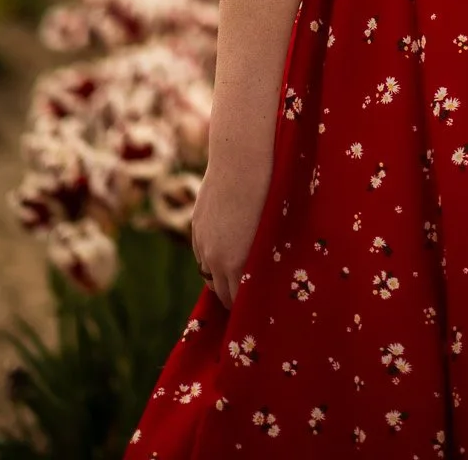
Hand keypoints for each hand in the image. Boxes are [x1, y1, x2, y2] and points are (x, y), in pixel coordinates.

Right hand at [190, 157, 271, 310]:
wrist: (240, 159)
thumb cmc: (269, 191)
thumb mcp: (271, 230)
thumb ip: (263, 257)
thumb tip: (268, 272)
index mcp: (235, 263)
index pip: (236, 300)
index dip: (246, 306)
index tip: (258, 308)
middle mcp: (214, 257)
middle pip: (220, 292)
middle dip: (233, 296)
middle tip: (249, 296)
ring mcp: (202, 241)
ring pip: (208, 272)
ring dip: (220, 276)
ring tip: (237, 275)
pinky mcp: (196, 225)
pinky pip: (201, 252)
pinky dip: (212, 257)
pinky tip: (226, 249)